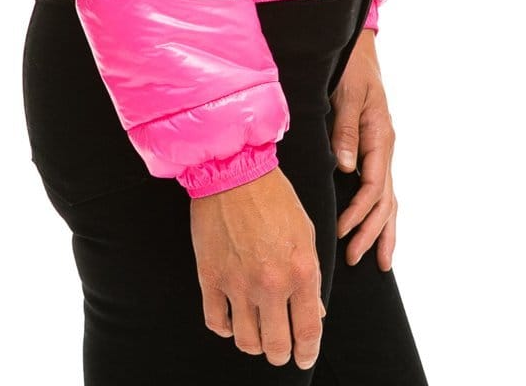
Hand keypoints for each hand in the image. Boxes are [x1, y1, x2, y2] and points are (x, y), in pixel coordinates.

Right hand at [190, 167, 327, 369]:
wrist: (233, 169)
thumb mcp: (305, 233)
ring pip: (246, 341)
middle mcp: (271, 283)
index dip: (308, 352)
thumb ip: (311, 277)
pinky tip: (232, 320)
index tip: (304, 357)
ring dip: (254, 344)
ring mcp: (238, 283)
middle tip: (280, 349)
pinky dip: (225, 329)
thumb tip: (314, 312)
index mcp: (301, 270)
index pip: (308, 331)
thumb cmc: (273, 197)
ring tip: (257, 333)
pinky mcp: (210, 277)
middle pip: (276, 346)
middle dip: (281, 354)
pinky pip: (216, 323)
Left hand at [329, 31, 397, 270]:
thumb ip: (346, 130)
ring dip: (381, 229)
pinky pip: (381, 187)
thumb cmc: (351, 67)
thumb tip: (346, 167)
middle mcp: (384, 146)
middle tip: (353, 258)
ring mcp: (382, 149)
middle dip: (371, 232)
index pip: (373, 186)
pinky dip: (381, 212)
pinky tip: (377, 229)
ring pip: (388, 198)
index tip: (342, 231)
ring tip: (377, 261)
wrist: (357, 47)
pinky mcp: (374, 148)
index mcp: (380, 136)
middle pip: (384, 200)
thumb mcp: (347, 93)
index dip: (359, 212)